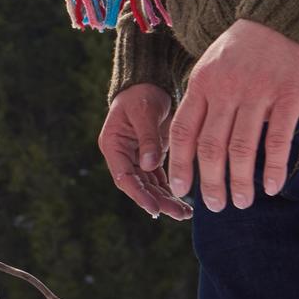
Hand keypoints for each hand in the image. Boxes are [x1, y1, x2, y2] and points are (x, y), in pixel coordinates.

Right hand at [100, 83, 190, 220]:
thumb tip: (149, 165)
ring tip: (185, 213)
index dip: (138, 195)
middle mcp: (121, 156)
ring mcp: (135, 159)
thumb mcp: (144, 112)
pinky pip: (158, 180)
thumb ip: (148, 138)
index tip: (154, 209)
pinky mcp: (149, 158)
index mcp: (113, 145)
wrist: (147, 85)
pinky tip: (184, 202)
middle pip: (138, 186)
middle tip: (178, 214)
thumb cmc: (142, 95)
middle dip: (157, 202)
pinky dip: (170, 190)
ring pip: (149, 186)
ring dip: (166, 200)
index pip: (124, 177)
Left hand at [168, 19, 298, 210]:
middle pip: (211, 148)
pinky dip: (274, 168)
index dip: (180, 165)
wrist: (288, 13)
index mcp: (202, 83)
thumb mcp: (213, 62)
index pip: (183, 132)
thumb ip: (203, 97)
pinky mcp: (289, 96)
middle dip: (210, 182)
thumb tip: (192, 139)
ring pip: (242, 149)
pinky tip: (272, 186)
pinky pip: (277, 140)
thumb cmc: (249, 43)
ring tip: (240, 202)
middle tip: (214, 205)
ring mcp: (258, 93)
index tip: (181, 189)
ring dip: (240, 182)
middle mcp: (226, 90)